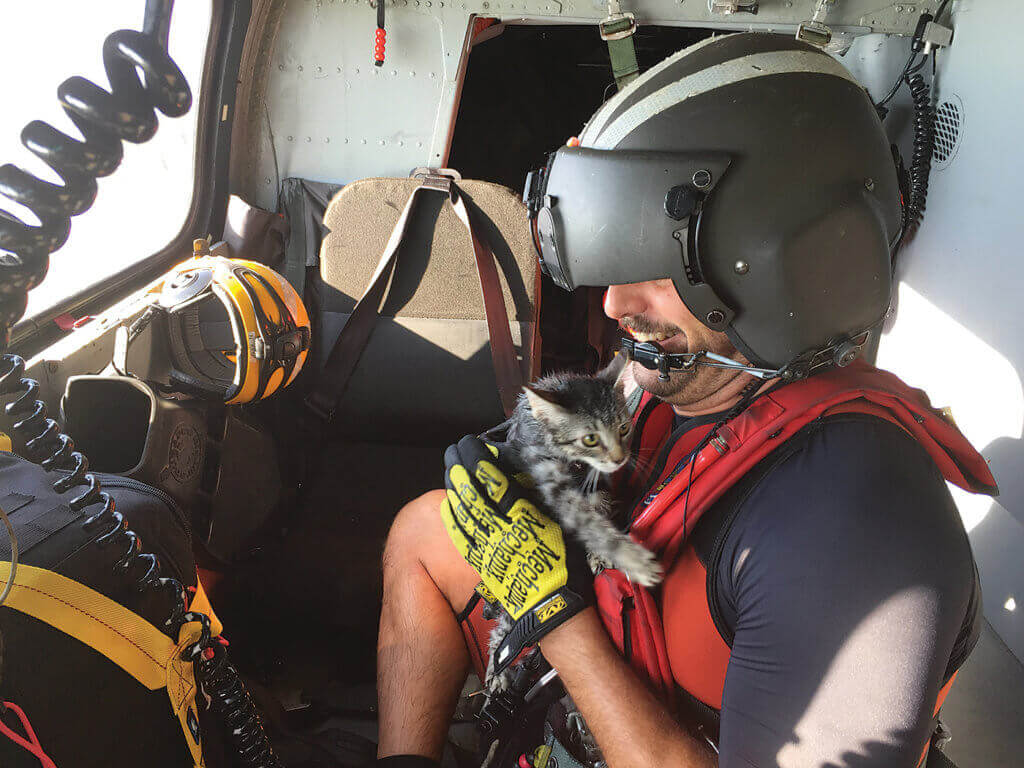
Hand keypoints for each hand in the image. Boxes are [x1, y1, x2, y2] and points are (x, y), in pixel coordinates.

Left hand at [440, 435, 593, 672]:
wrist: (552, 606)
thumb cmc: (564, 565)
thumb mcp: (562, 526)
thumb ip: (541, 503)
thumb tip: (524, 480)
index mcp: (525, 518)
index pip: (497, 483)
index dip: (481, 462)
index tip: (472, 445)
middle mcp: (503, 530)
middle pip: (476, 494)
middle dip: (462, 469)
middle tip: (453, 450)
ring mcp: (489, 546)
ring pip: (466, 512)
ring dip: (455, 488)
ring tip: (448, 469)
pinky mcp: (483, 562)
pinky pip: (463, 538)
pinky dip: (454, 519)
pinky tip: (448, 505)